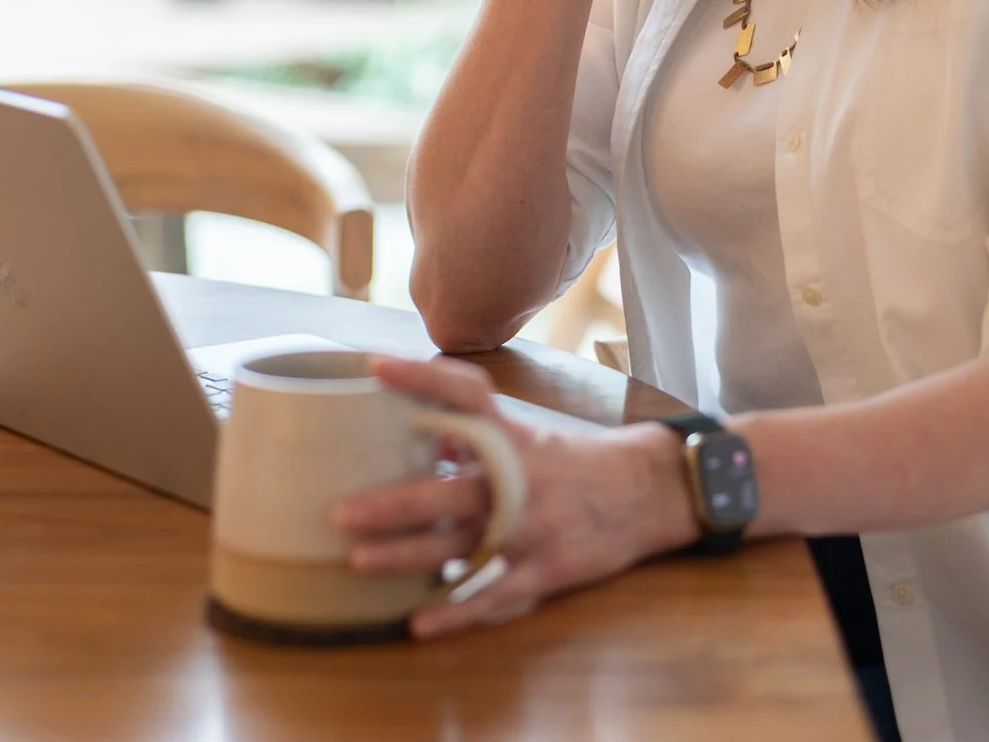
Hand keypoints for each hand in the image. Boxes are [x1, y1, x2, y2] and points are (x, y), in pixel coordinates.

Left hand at [334, 355, 704, 639]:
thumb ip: (468, 433)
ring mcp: (536, 528)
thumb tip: (409, 423)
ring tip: (359, 561)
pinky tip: (419, 622)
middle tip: (341, 512)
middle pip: (453, 491)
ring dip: (409, 556)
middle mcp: (523, 478)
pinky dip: (459, 612)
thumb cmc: (572, 460)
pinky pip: (498, 596)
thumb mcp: (526, 435)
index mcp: (514, 436)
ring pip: (465, 546)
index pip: (466, 394)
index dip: (421, 377)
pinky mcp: (551, 569)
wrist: (648, 491)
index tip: (373, 367)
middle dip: (395, 504)